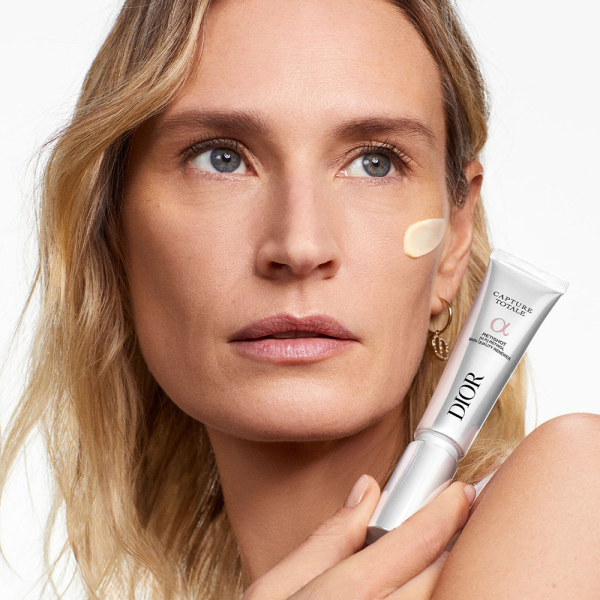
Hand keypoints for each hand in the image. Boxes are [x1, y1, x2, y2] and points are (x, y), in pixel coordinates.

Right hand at [242, 475, 475, 598]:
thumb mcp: (272, 591)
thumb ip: (325, 540)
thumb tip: (365, 490)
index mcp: (342, 598)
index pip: (409, 544)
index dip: (442, 513)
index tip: (461, 494)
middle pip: (437, 578)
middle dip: (461, 543)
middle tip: (474, 519)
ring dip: (454, 577)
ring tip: (460, 554)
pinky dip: (438, 598)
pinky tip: (435, 587)